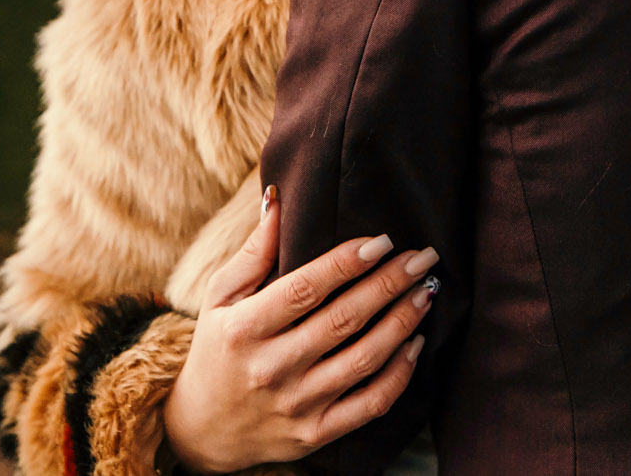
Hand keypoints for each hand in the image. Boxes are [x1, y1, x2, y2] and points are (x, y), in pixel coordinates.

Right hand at [161, 186, 436, 473]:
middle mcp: (271, 368)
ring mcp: (296, 404)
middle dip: (389, 284)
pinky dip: (399, 375)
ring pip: (362, 360)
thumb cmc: (217, 348)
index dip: (347, 263)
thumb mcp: (220, 297)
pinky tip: (415, 344)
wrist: (204, 429)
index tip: (383, 240)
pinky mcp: (315, 433)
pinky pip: (369, 405)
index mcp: (244, 328)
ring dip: (401, 323)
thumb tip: (278, 198)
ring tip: (425, 292)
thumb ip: (253, 251)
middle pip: (342, 320)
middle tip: (422, 258)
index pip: (304, 289)